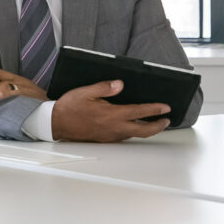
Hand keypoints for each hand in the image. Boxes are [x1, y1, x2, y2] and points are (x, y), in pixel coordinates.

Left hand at [0, 68, 47, 100]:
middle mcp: (20, 83)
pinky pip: (16, 95)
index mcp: (18, 80)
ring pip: (4, 87)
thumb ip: (9, 92)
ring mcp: (25, 90)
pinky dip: (6, 95)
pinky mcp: (29, 97)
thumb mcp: (24, 93)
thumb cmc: (39, 103)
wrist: (57, 109)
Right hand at [51, 80, 170, 141]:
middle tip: (166, 120)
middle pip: (144, 130)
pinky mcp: (105, 139)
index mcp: (111, 114)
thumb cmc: (69, 108)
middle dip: (158, 126)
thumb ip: (104, 88)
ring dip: (147, 129)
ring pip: (135, 134)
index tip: (166, 108)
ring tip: (153, 123)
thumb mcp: (85, 92)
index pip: (139, 111)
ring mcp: (110, 135)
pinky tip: (133, 126)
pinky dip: (134, 131)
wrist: (56, 123)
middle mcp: (114, 127)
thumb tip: (120, 84)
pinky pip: (125, 136)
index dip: (155, 110)